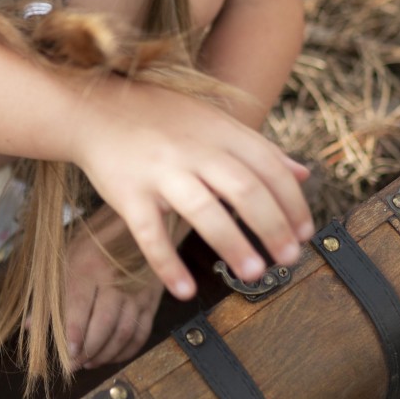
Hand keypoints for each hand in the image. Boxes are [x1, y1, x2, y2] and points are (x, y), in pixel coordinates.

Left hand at [63, 206, 164, 369]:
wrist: (136, 224)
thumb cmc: (93, 243)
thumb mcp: (65, 260)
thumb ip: (49, 296)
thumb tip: (29, 327)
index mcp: (87, 267)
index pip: (79, 306)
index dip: (73, 333)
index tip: (67, 354)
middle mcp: (114, 280)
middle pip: (104, 323)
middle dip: (89, 350)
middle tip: (75, 365)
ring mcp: (136, 291)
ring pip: (124, 331)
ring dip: (106, 353)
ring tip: (90, 363)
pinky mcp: (151, 300)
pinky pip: (142, 332)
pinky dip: (128, 350)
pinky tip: (113, 356)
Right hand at [69, 78, 311, 304]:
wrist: (95, 109)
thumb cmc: (161, 119)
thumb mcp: (214, 122)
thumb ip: (257, 148)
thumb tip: (303, 174)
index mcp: (220, 132)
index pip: (269, 167)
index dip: (293, 203)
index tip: (305, 233)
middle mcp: (194, 150)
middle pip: (245, 189)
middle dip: (273, 227)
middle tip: (289, 259)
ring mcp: (160, 172)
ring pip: (204, 210)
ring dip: (233, 244)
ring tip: (254, 274)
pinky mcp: (128, 194)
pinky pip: (150, 234)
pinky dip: (167, 265)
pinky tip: (185, 289)